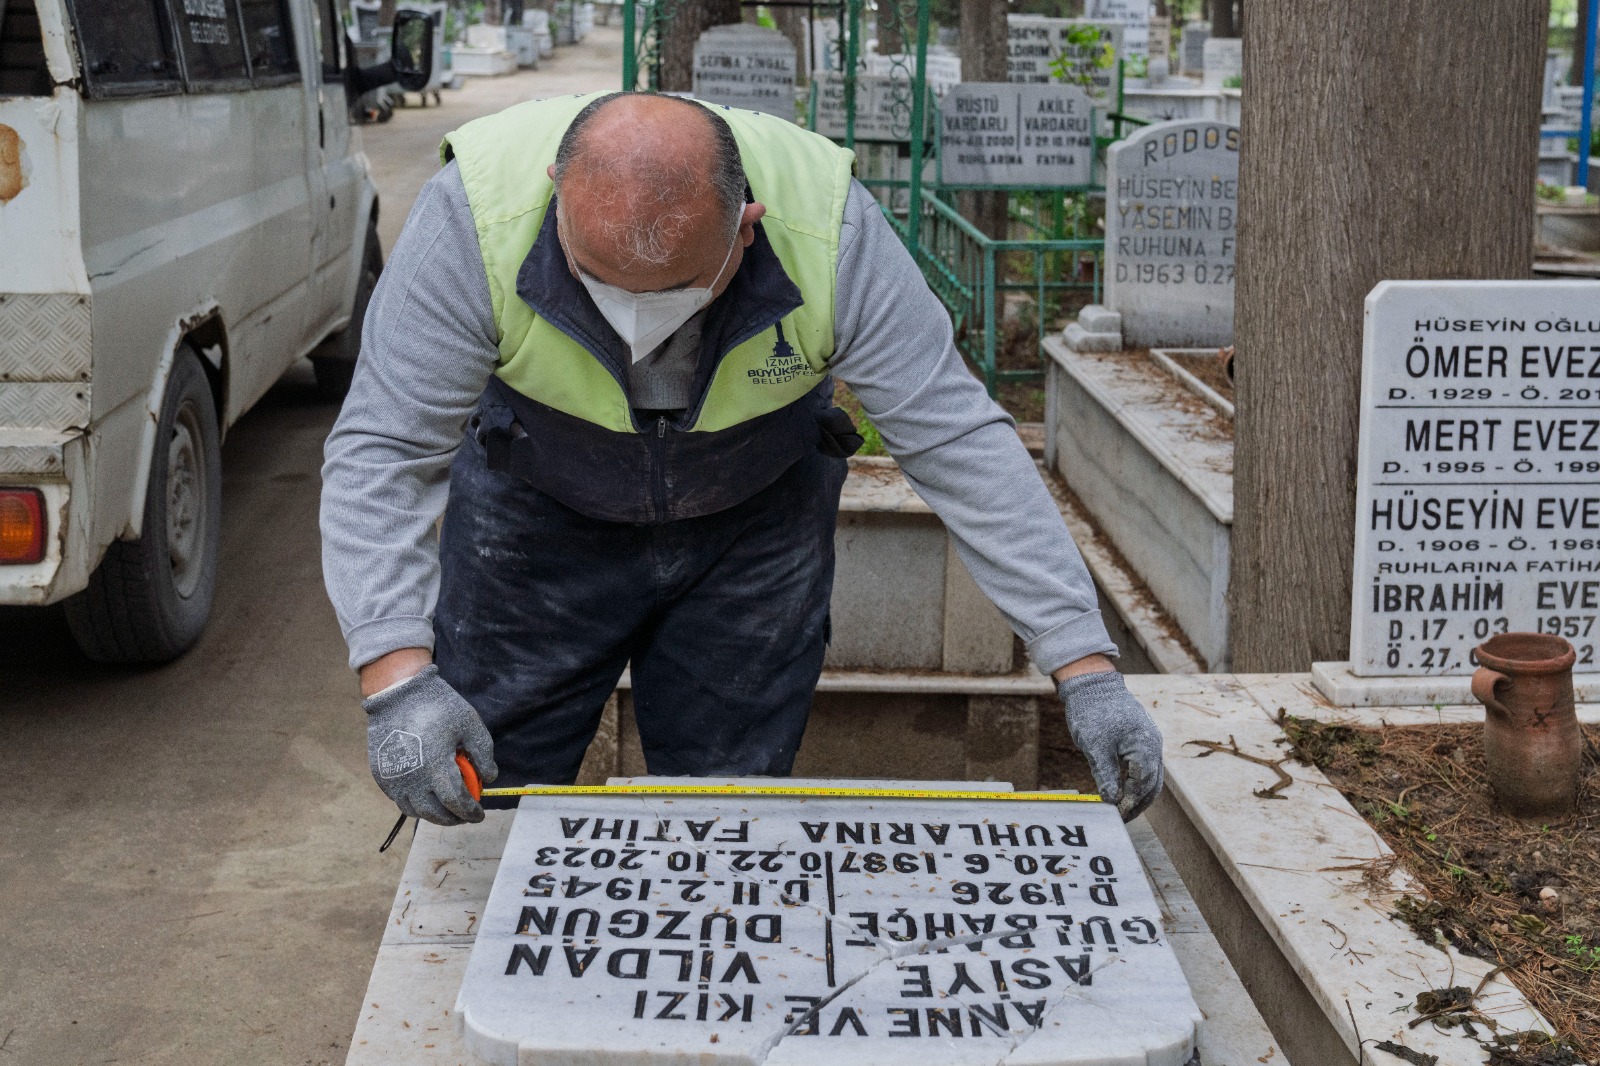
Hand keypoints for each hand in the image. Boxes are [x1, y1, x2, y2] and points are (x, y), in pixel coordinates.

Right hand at [363, 664, 498, 825]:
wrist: (398, 693)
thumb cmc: (438, 707)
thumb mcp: (470, 724)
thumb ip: (483, 753)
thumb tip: (488, 778)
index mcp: (436, 768)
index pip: (456, 803)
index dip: (470, 812)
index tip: (479, 814)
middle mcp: (413, 780)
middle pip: (435, 813)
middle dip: (454, 818)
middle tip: (464, 815)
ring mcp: (394, 779)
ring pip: (415, 811)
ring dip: (434, 815)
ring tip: (447, 810)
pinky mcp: (382, 775)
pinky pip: (399, 800)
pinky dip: (415, 805)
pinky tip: (426, 798)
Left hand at [1057, 669, 1163, 820]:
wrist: (1093, 685)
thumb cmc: (1093, 712)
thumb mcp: (1096, 747)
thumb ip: (1106, 775)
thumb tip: (1112, 801)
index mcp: (1145, 747)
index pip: (1142, 785)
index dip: (1130, 803)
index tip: (1117, 816)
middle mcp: (1153, 745)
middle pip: (1152, 784)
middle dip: (1138, 803)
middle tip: (1122, 818)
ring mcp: (1150, 741)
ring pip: (1151, 776)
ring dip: (1139, 794)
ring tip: (1123, 808)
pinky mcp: (1143, 738)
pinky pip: (1145, 765)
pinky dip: (1137, 780)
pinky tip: (1124, 789)